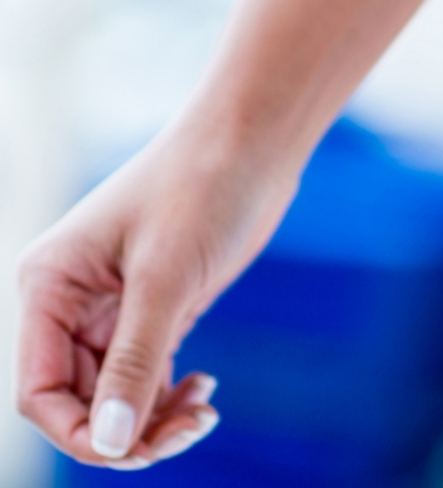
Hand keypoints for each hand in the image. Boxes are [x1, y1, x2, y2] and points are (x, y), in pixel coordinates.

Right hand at [14, 119, 299, 467]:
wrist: (253, 141)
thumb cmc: (202, 189)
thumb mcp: (167, 278)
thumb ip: (135, 361)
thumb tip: (111, 442)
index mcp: (48, 288)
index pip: (40, 391)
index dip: (81, 431)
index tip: (138, 449)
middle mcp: (69, 302)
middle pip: (79, 399)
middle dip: (127, 429)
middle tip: (193, 428)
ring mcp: (112, 307)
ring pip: (115, 392)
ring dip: (153, 417)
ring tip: (204, 414)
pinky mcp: (155, 307)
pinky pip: (145, 372)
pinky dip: (169, 394)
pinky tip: (205, 391)